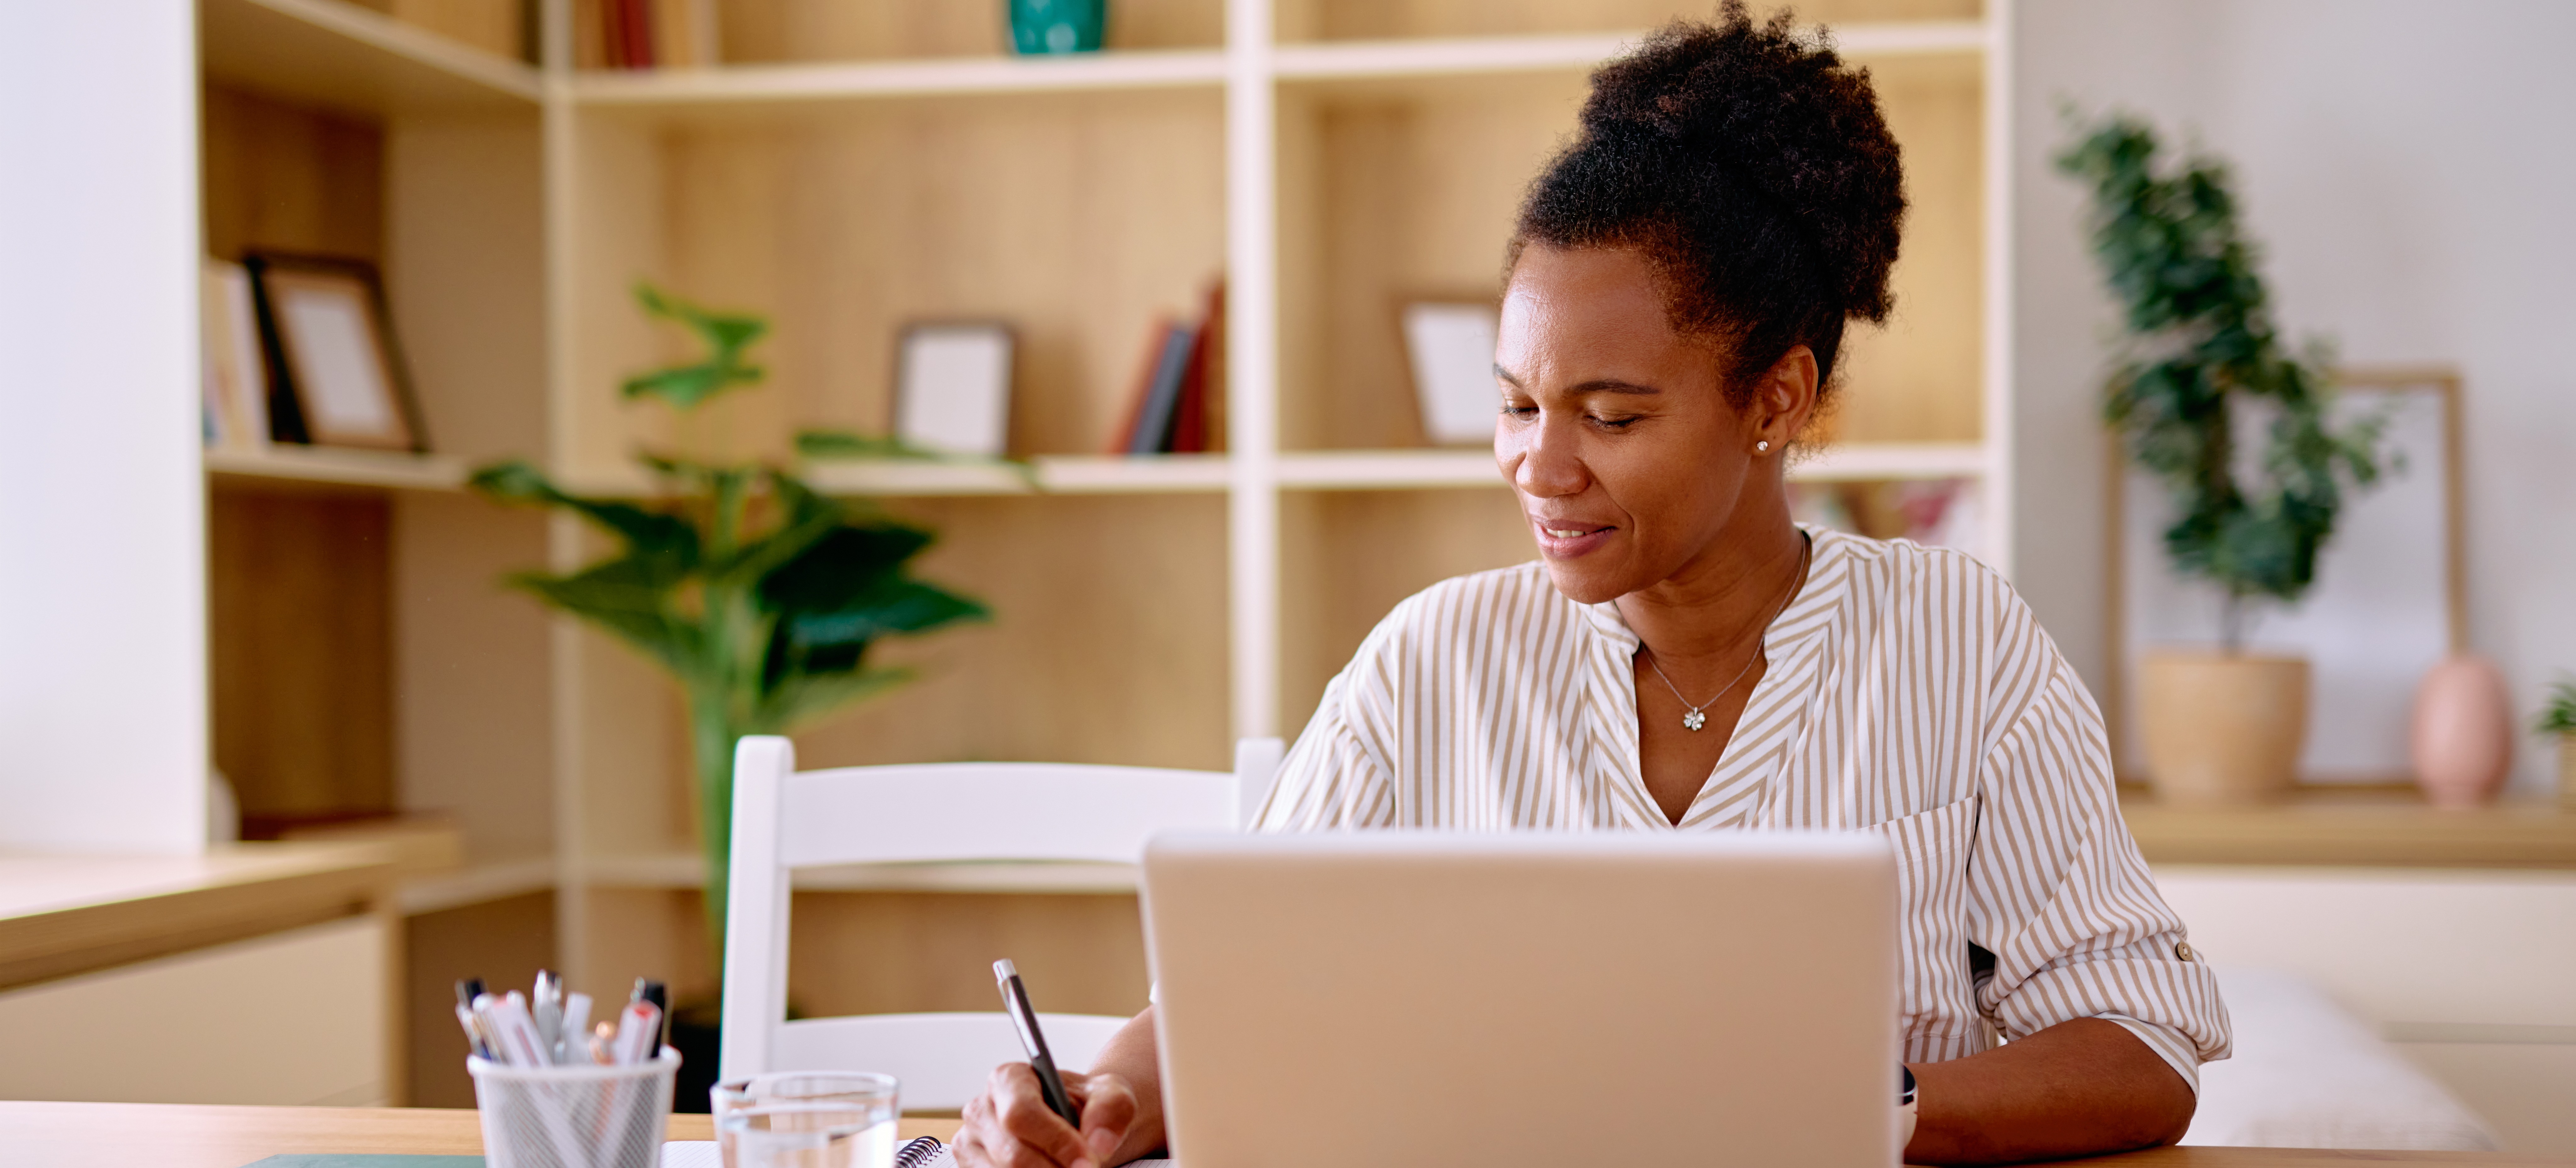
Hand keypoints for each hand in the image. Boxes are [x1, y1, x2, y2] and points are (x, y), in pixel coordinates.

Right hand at [954, 1063, 1139, 1167]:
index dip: (1055, 1141)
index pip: (1021, 1113)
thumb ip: (1110, 1109)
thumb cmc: (1087, 1105)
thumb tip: (1098, 1144)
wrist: (1077, 1123)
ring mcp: (971, 1143)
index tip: (1087, 1160)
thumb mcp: (1110, 1094)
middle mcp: (981, 1110)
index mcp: (1008, 1079)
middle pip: (1011, 1154)